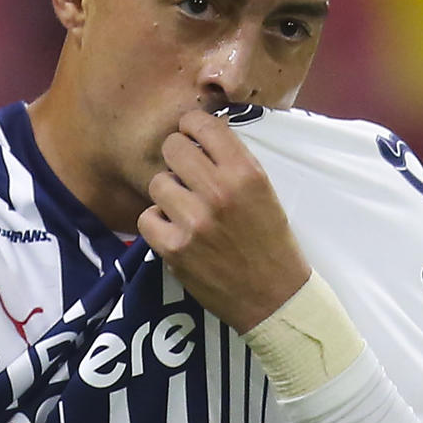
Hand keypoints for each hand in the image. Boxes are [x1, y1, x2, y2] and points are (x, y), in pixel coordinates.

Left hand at [139, 111, 310, 335]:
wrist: (274, 298)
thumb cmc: (272, 243)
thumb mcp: (265, 191)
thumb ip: (233, 163)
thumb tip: (199, 133)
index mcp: (246, 173)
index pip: (202, 124)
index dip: (192, 127)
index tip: (192, 137)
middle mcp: (219, 192)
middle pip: (173, 147)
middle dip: (177, 158)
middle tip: (186, 173)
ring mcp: (194, 221)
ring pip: (158, 183)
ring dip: (169, 194)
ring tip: (185, 208)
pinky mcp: (174, 248)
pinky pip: (147, 218)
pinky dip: (158, 224)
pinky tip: (176, 231)